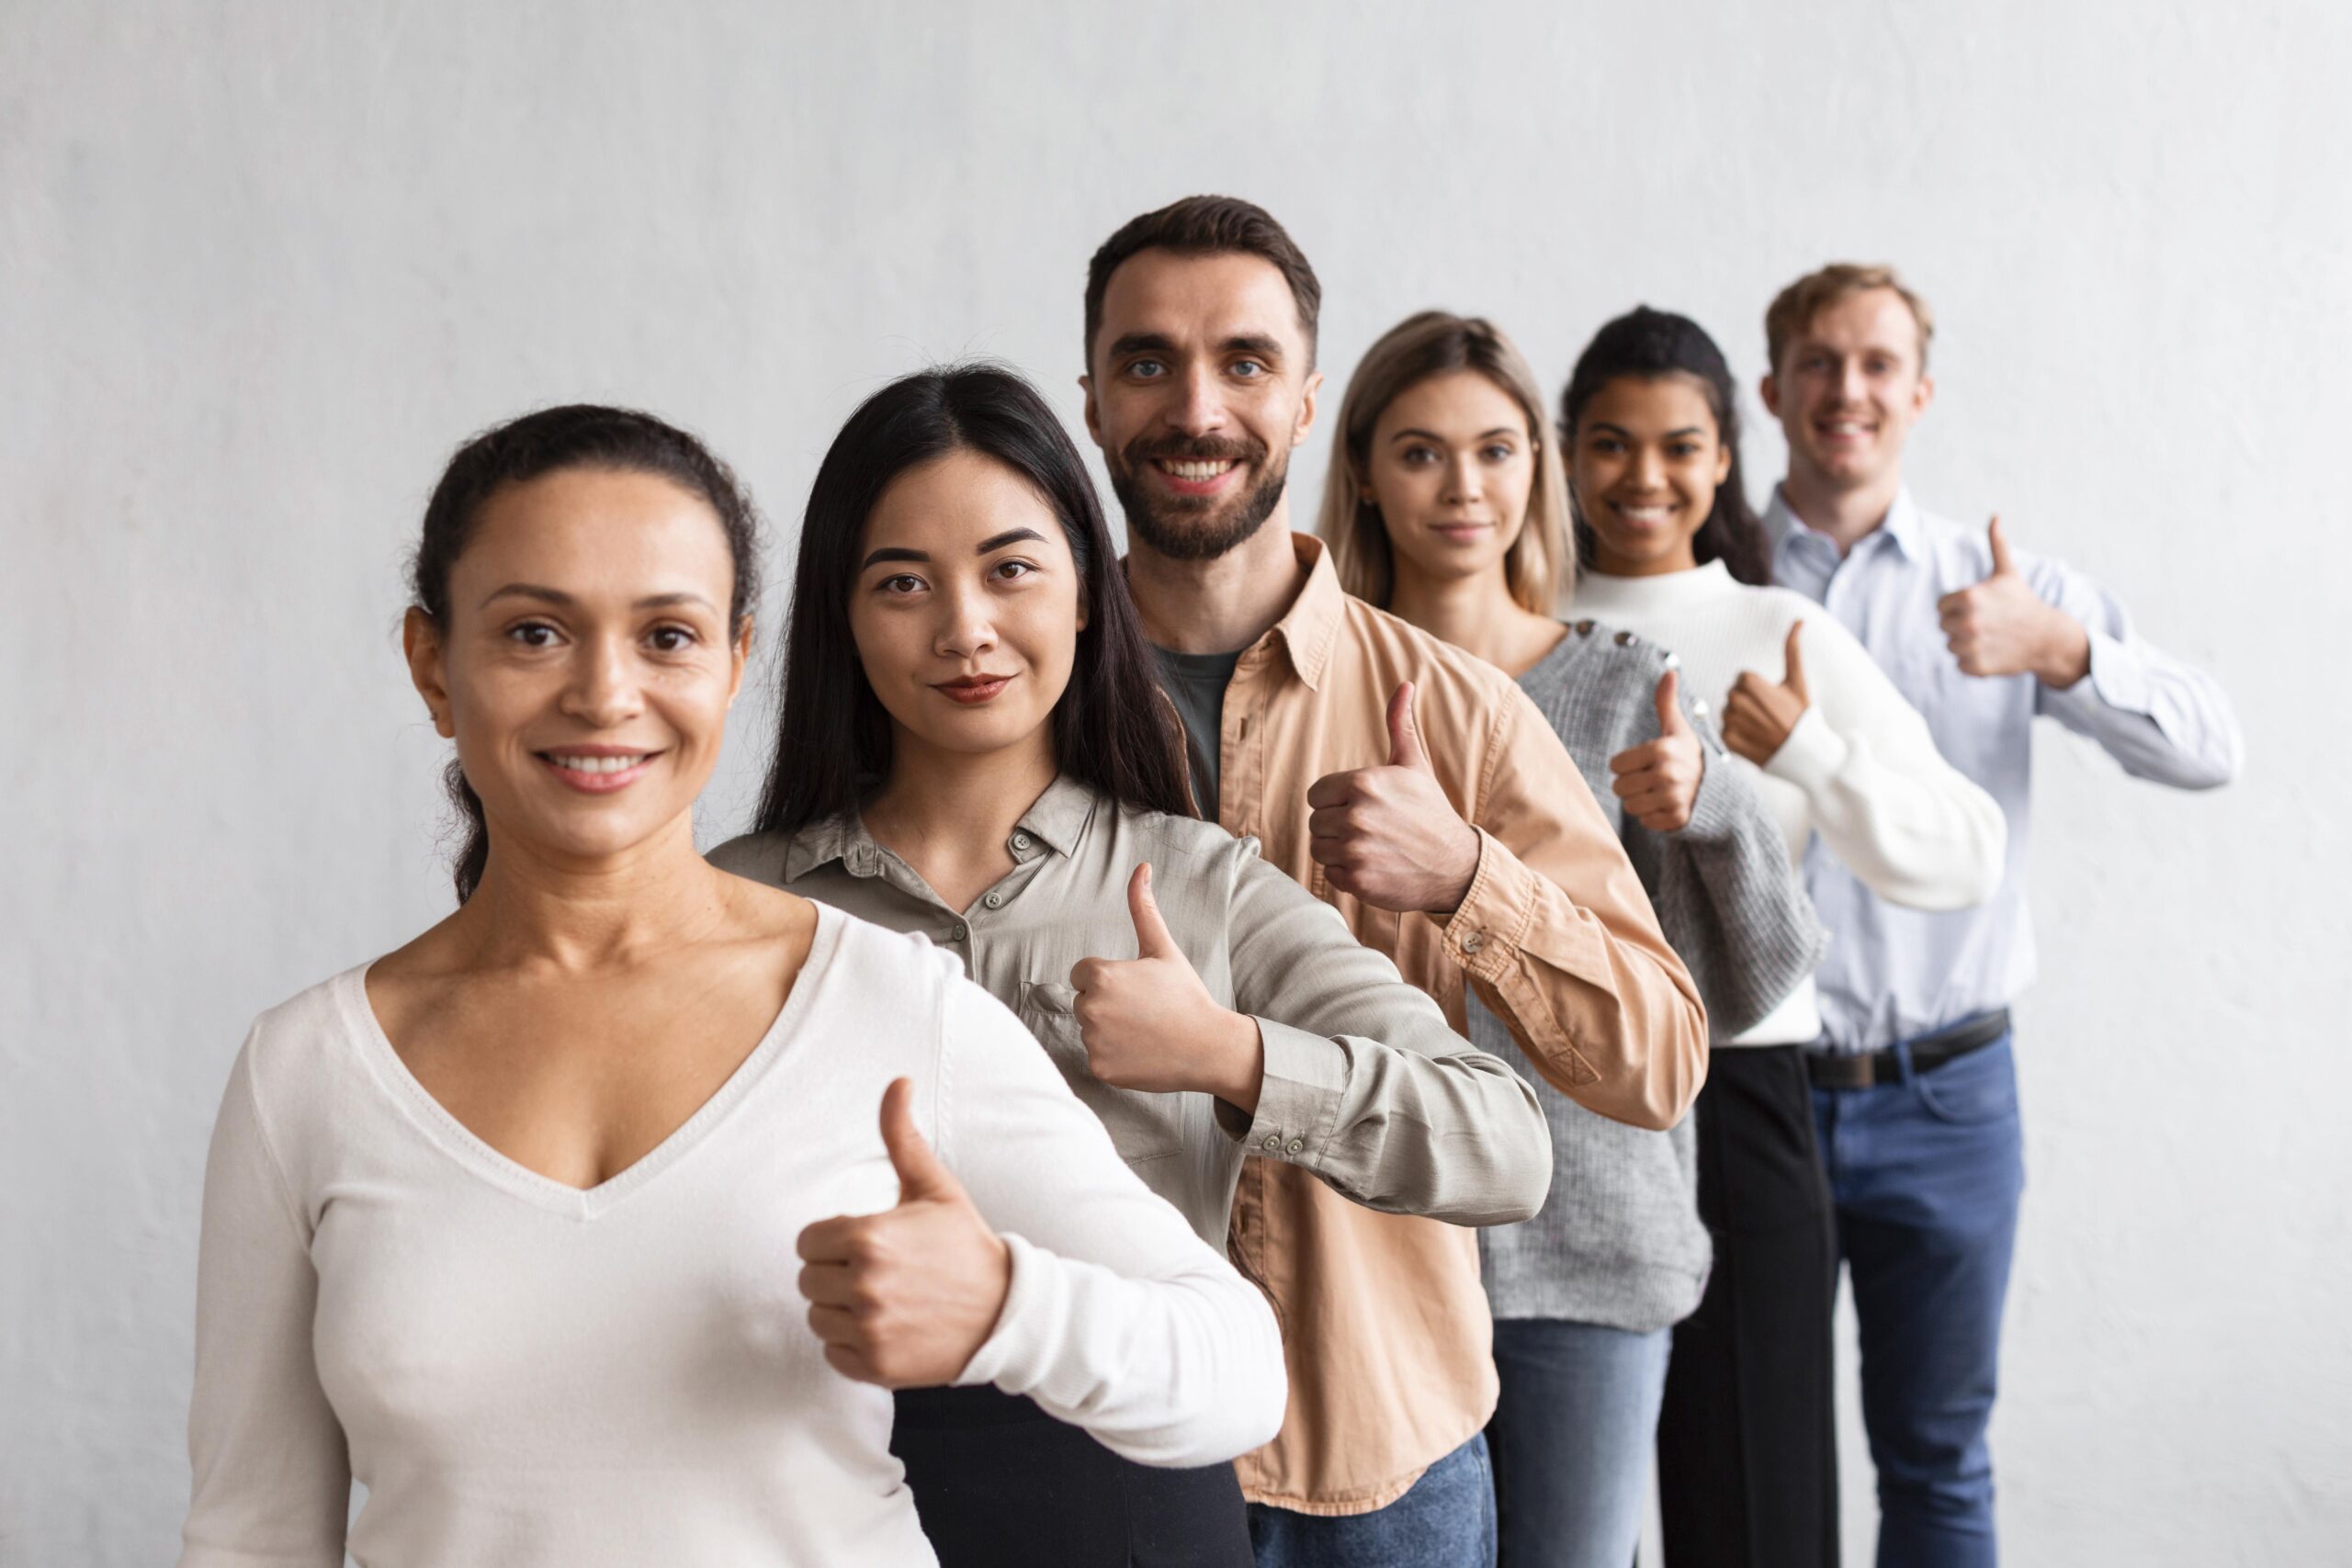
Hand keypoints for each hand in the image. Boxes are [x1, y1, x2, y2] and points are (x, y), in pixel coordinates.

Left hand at [795, 1078, 1010, 1388]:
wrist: (1006, 1310)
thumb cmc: (963, 1244)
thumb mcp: (934, 1187)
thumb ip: (902, 1136)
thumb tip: (898, 1082)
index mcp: (869, 1237)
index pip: (808, 1242)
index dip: (834, 1241)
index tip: (867, 1245)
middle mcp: (864, 1286)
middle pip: (809, 1280)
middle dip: (836, 1274)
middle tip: (880, 1273)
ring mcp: (870, 1330)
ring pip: (818, 1318)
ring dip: (842, 1311)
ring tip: (884, 1301)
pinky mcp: (876, 1366)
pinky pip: (833, 1354)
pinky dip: (853, 1346)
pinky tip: (887, 1329)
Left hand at [1069, 864, 1264, 1111]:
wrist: (1209, 1047)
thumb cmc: (1186, 995)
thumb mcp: (1163, 949)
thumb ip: (1143, 908)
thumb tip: (1141, 867)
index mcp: (1101, 976)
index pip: (1082, 973)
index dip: (1110, 978)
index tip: (1136, 988)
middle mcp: (1090, 1009)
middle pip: (1083, 1001)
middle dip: (1107, 1003)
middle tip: (1144, 1010)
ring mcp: (1093, 1041)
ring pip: (1089, 1029)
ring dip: (1109, 1030)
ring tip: (1145, 1031)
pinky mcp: (1099, 1068)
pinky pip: (1096, 1056)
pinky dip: (1114, 1056)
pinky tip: (1141, 1051)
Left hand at [1306, 682, 1481, 913]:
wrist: (1456, 865)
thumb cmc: (1430, 812)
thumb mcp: (1414, 766)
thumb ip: (1400, 725)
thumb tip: (1405, 684)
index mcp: (1364, 783)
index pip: (1316, 794)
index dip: (1336, 801)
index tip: (1362, 807)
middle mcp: (1356, 815)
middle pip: (1315, 821)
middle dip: (1337, 826)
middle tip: (1371, 830)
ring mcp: (1356, 850)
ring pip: (1318, 848)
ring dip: (1339, 851)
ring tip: (1371, 847)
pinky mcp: (1357, 880)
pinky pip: (1331, 874)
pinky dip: (1348, 874)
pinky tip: (1374, 867)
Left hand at [1608, 668, 1704, 831]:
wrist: (1718, 786)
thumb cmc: (1687, 754)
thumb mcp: (1677, 728)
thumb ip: (1666, 702)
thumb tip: (1669, 670)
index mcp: (1661, 750)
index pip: (1615, 764)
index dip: (1625, 764)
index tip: (1642, 762)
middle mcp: (1667, 775)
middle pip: (1619, 787)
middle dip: (1630, 784)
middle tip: (1649, 778)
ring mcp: (1673, 798)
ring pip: (1630, 806)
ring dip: (1639, 801)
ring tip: (1656, 792)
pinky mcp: (1677, 819)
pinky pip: (1645, 822)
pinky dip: (1652, 816)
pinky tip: (1665, 805)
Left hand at [1721, 622, 1809, 765]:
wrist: (1807, 754)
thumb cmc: (1803, 714)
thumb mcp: (1797, 680)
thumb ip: (1792, 648)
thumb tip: (1798, 620)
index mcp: (1750, 683)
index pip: (1742, 679)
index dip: (1759, 688)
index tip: (1773, 700)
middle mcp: (1737, 701)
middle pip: (1734, 694)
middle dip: (1749, 702)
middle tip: (1769, 715)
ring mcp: (1732, 722)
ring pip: (1728, 712)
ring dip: (1742, 718)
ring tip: (1763, 727)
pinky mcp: (1729, 741)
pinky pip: (1725, 731)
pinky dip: (1737, 735)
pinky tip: (1755, 739)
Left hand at [1936, 516, 2090, 685]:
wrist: (2046, 637)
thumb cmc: (2022, 602)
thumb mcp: (2007, 573)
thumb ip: (1996, 544)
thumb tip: (1995, 516)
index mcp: (1968, 597)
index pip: (1941, 606)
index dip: (1958, 606)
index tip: (1981, 607)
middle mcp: (1967, 621)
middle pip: (1944, 626)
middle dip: (1961, 624)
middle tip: (1987, 623)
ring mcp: (1971, 645)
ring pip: (1951, 645)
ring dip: (1967, 643)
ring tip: (1991, 636)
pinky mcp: (1976, 666)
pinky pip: (1960, 664)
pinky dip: (1973, 661)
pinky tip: (1993, 652)